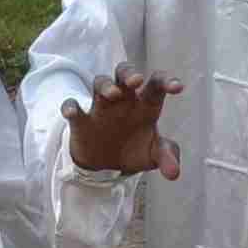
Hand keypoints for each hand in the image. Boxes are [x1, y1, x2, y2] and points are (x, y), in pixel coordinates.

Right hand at [67, 70, 183, 179]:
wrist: (107, 167)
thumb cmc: (135, 150)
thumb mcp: (154, 155)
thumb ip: (166, 158)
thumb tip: (174, 174)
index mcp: (145, 105)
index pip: (156, 86)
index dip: (166, 82)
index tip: (177, 87)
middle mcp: (124, 101)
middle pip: (124, 75)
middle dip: (129, 74)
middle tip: (137, 80)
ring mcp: (101, 108)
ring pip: (100, 83)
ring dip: (106, 86)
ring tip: (113, 94)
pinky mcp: (82, 121)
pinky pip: (72, 107)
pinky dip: (70, 106)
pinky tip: (71, 111)